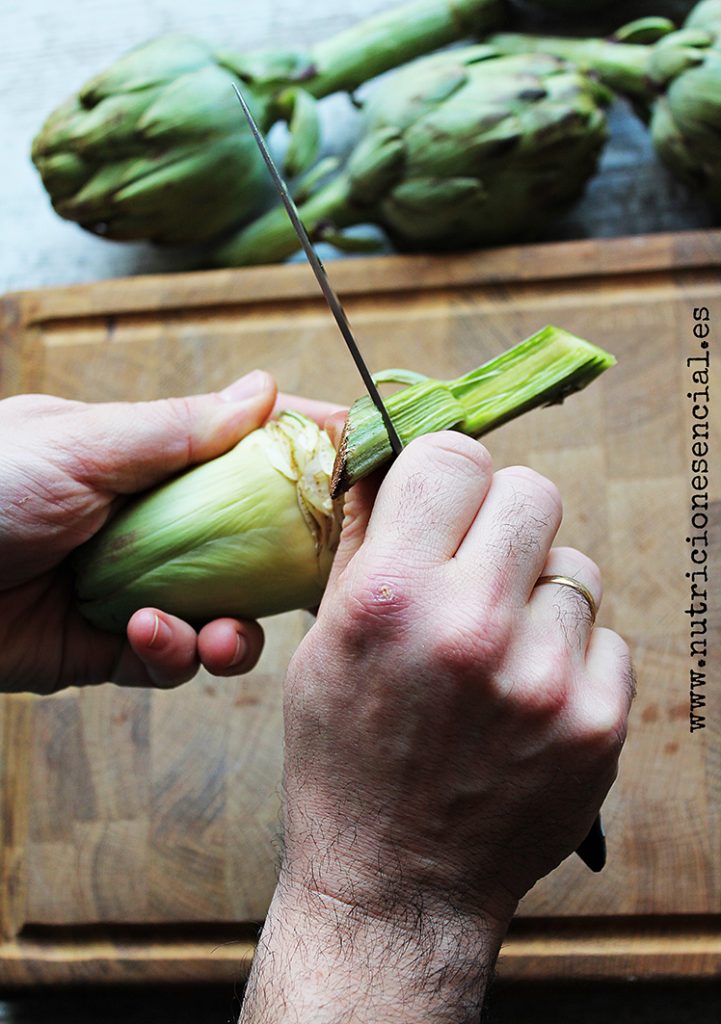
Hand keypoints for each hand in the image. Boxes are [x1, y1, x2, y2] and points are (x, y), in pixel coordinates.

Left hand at [0, 372, 339, 694]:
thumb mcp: (79, 445)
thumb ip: (176, 429)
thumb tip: (265, 389)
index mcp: (144, 460)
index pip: (242, 447)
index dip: (302, 451)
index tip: (360, 457)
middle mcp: (152, 523)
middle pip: (253, 538)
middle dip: (290, 560)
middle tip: (322, 573)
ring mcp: (138, 587)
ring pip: (226, 610)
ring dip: (234, 627)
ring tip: (216, 634)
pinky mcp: (115, 648)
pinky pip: (174, 657)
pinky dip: (175, 655)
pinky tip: (146, 640)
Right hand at [240, 432, 633, 1022]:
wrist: (398, 883)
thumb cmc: (346, 760)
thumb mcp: (323, 643)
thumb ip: (366, 541)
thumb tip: (390, 460)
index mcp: (391, 598)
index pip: (453, 456)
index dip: (445, 472)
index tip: (442, 499)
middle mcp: (473, 627)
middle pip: (532, 491)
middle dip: (501, 518)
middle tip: (477, 564)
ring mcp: (546, 677)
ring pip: (576, 565)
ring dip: (539, 590)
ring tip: (500, 644)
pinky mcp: (598, 721)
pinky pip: (605, 635)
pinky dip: (570, 652)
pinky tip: (528, 693)